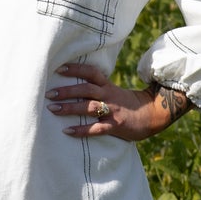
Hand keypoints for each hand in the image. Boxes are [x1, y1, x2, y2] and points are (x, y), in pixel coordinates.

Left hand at [46, 61, 190, 140]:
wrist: (153, 115)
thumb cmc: (128, 104)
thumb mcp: (114, 91)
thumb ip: (98, 88)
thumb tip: (74, 85)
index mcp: (108, 86)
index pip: (91, 73)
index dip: (75, 69)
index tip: (59, 68)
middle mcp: (109, 96)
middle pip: (85, 89)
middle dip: (66, 90)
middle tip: (48, 93)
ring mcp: (112, 111)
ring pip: (89, 107)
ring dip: (69, 108)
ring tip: (52, 109)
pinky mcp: (116, 126)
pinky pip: (96, 128)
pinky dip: (81, 130)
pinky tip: (67, 131)